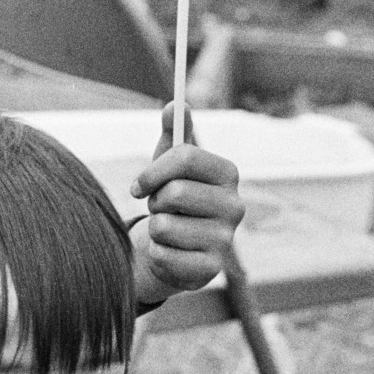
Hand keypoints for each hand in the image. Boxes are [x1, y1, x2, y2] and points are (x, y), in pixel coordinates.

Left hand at [128, 103, 242, 305]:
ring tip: (167, 230)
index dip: (153, 170)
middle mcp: (236, 206)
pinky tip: (169, 253)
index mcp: (228, 173)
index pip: (187, 156)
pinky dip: (156, 254)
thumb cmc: (172, 199)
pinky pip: (164, 255)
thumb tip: (175, 103)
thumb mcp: (169, 163)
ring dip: (154, 229)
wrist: (174, 248)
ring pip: (164, 226)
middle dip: (155, 202)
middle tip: (160, 209)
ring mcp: (226, 240)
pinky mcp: (211, 270)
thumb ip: (173, 132)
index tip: (138, 185)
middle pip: (175, 191)